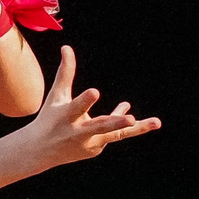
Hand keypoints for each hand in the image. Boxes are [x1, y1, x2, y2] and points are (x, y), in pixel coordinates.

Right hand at [21, 47, 158, 167]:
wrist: (41, 151)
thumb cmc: (49, 117)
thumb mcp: (56, 96)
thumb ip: (65, 74)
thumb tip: (67, 47)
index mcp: (65, 116)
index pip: (76, 107)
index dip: (86, 101)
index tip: (95, 91)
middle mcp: (78, 132)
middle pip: (100, 127)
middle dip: (116, 123)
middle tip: (131, 119)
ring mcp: (90, 143)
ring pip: (116, 134)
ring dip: (137, 129)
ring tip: (157, 122)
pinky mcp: (97, 149)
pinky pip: (114, 133)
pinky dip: (122, 123)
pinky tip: (126, 111)